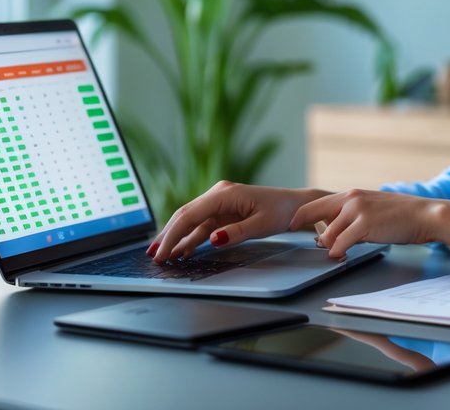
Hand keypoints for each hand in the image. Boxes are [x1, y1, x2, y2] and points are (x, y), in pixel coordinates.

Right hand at [148, 181, 312, 262]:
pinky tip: (183, 252)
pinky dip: (191, 238)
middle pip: (185, 215)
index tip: (162, 252)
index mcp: (225, 194)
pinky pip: (202, 226)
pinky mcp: (223, 212)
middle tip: (154, 255)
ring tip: (162, 256)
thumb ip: (236, 233)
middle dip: (168, 235)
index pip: (190, 215)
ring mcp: (219, 203)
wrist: (296, 205)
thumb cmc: (282, 212)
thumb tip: (211, 240)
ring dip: (177, 238)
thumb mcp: (261, 224)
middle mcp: (218, 194)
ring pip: (191, 221)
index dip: (173, 234)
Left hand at [289, 189, 442, 259]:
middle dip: (305, 229)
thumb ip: (352, 216)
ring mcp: (357, 210)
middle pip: (313, 213)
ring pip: (327, 234)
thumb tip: (332, 233)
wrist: (424, 214)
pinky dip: (338, 252)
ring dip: (329, 247)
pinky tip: (343, 256)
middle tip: (308, 244)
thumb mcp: (372, 210)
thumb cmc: (401, 215)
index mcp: (351, 194)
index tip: (291, 225)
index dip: (301, 215)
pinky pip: (340, 243)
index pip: (316, 202)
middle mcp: (350, 198)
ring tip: (338, 253)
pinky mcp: (364, 224)